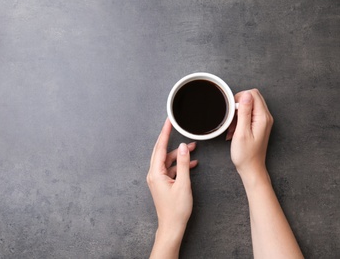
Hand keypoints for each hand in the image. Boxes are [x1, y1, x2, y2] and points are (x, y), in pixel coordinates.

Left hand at [147, 118, 197, 257]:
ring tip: (193, 148)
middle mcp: (154, 174)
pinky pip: (170, 169)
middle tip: (178, 128)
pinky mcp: (162, 183)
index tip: (168, 121)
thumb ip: (184, 164)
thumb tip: (183, 147)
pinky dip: (180, 165)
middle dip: (171, 140)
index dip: (165, 133)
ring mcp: (157, 179)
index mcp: (156, 173)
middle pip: (161, 151)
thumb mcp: (183, 184)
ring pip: (167, 160)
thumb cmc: (177, 209)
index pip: (159, 147)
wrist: (172, 226)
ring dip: (179, 155)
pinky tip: (192, 163)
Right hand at [226, 89, 273, 179]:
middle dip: (238, 105)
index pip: (253, 94)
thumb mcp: (242, 132)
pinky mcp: (258, 125)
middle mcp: (265, 117)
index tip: (232, 110)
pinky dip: (239, 119)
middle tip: (232, 118)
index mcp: (263, 117)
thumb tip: (246, 95)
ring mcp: (263, 121)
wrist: (251, 168)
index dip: (240, 98)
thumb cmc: (245, 154)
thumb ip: (244, 112)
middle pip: (252, 98)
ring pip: (249, 106)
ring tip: (233, 127)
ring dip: (238, 113)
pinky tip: (235, 129)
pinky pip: (248, 114)